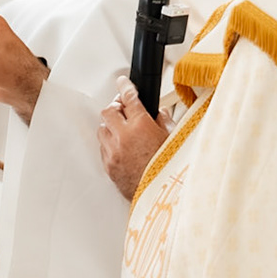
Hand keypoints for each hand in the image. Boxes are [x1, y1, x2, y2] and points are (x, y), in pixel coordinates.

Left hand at [97, 80, 171, 198]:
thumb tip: (158, 112)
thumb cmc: (171, 169)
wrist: (162, 195)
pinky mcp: (108, 165)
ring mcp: (113, 152)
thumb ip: (164, 121)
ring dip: (111, 125)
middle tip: (124, 107)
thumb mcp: (174, 140)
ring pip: (102, 129)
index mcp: (141, 126)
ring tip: (124, 128)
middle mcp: (123, 137)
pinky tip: (122, 146)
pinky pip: (103, 147)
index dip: (125, 87)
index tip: (123, 82)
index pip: (129, 98)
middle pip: (108, 111)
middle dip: (116, 107)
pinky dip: (110, 142)